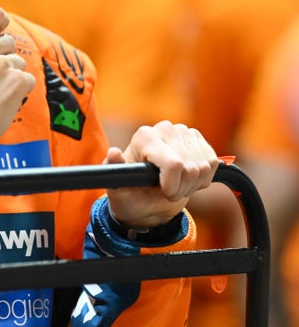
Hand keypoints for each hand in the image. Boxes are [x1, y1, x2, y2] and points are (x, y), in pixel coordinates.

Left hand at [105, 121, 219, 228]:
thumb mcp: (118, 189)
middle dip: (181, 188)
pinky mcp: (199, 140)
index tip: (162, 192)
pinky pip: (212, 164)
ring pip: (203, 167)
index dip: (172, 185)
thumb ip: (115, 171)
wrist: (147, 198)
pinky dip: (203, 179)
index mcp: (144, 137)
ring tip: (175, 185)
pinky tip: (187, 179)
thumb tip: (113, 153)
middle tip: (167, 191)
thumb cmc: (131, 195)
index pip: (173, 164)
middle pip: (190, 168)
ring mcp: (183, 132)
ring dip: (191, 185)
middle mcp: (164, 129)